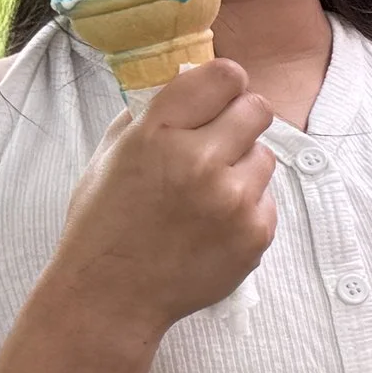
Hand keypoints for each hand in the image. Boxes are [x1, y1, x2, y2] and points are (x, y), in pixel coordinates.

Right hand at [45, 59, 275, 334]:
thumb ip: (150, 114)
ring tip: (207, 194)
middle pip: (257, 108)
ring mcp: (232, 200)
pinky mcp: (255, 232)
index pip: (224, 75)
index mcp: (158, 133)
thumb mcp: (109, 155)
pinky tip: (212, 225)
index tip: (219, 97)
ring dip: (243, 167)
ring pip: (265, 156)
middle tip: (219, 143)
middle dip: (240, 120)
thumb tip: (186, 80)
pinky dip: (247, 207)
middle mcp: (199, 161)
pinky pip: (267, 199)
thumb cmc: (104, 223)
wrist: (110, 297)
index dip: (225, 84)